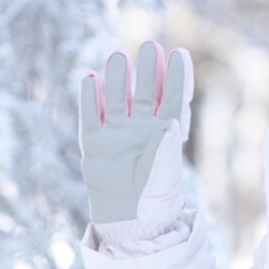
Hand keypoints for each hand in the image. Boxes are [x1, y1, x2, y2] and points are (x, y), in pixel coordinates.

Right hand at [78, 41, 193, 226]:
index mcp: (166, 132)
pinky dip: (90, 98)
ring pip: (117, 99)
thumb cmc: (153, 199)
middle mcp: (142, 128)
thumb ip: (167, 149)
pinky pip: (91, 116)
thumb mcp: (164, 175)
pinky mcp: (94, 144)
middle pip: (145, 93)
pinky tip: (89, 78)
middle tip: (149, 47)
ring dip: (117, 79)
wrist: (126, 222)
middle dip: (148, 71)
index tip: (179, 54)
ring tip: (118, 57)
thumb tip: (170, 122)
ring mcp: (117, 133)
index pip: (173, 98)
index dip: (176, 77)